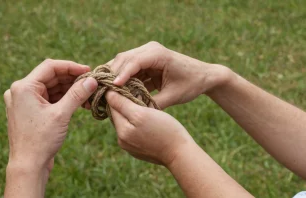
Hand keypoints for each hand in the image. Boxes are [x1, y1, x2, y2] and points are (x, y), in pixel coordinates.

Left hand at [4, 59, 97, 196]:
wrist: (28, 165)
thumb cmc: (41, 140)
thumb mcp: (61, 114)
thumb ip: (77, 94)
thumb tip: (92, 80)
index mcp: (23, 87)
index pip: (50, 67)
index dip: (71, 66)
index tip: (88, 71)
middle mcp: (21, 91)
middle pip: (51, 77)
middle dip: (72, 79)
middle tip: (91, 83)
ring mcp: (25, 101)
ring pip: (51, 88)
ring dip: (70, 90)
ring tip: (88, 94)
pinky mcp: (30, 110)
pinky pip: (49, 98)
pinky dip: (63, 99)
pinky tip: (79, 103)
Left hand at [106, 91, 195, 165]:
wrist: (180, 153)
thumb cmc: (165, 130)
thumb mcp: (142, 114)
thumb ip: (123, 104)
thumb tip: (107, 94)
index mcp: (122, 131)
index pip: (113, 106)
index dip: (118, 92)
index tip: (128, 83)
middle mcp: (122, 140)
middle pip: (119, 114)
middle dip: (125, 102)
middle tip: (137, 90)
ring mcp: (130, 146)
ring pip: (127, 121)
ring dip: (131, 111)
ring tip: (143, 102)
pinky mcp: (139, 149)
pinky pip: (133, 130)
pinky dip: (137, 122)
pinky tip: (148, 118)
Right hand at [109, 41, 234, 108]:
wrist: (204, 76)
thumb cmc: (191, 84)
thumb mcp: (173, 96)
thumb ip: (153, 103)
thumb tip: (133, 110)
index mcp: (158, 54)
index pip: (134, 61)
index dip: (122, 74)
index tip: (113, 88)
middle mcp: (150, 49)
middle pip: (123, 59)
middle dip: (112, 74)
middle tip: (101, 90)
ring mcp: (147, 54)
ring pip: (123, 63)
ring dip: (114, 77)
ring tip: (104, 91)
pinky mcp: (145, 62)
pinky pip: (129, 69)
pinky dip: (122, 80)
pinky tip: (115, 91)